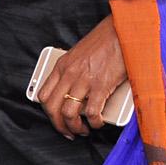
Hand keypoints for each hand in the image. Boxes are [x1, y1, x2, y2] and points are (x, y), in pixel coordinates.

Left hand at [39, 16, 126, 135]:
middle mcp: (68, 74)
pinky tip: (98, 123)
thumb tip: (76, 91)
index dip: (49, 112)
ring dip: (75, 127)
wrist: (121, 32)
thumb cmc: (105, 42)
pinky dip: (94, 122)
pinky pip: (91, 112)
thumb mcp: (79, 55)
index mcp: (61, 66)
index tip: (57, 119)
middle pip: (52, 108)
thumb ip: (74, 72)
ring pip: (68, 113)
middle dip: (59, 125)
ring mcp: (83, 81)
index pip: (44, 95)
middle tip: (69, 132)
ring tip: (84, 130)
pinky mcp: (101, 85)